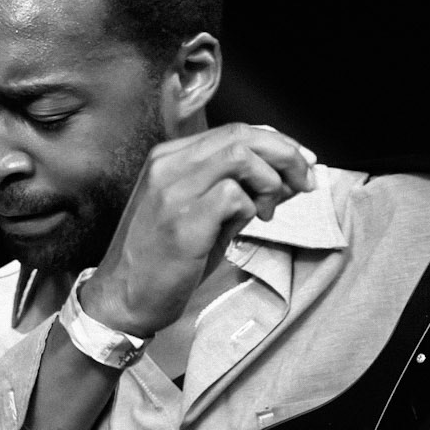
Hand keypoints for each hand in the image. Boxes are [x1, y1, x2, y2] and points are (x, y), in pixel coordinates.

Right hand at [81, 124, 315, 335]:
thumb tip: (289, 178)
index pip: (235, 131)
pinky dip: (250, 208)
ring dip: (269, 181)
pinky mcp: (181, 220)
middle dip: (285, 155)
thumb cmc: (166, 261)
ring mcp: (172, 191)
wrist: (124, 298)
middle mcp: (168, 165)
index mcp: (171, 158)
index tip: (303, 164)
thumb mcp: (205, 216)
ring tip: (268, 212)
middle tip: (305, 182)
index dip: (277, 143)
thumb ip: (241, 192)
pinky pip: (232, 195)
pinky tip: (245, 227)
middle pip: (242, 135)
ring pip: (240, 156)